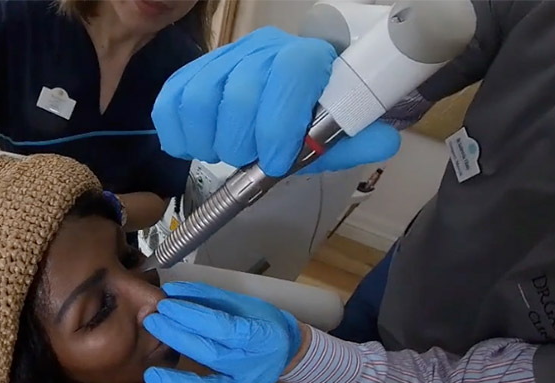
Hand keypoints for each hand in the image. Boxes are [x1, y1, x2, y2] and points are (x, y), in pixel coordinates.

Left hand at [143, 282, 301, 382]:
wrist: (285, 348)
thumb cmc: (258, 320)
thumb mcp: (241, 302)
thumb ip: (207, 298)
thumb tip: (171, 293)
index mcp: (261, 334)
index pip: (222, 326)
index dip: (191, 316)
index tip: (165, 305)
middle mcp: (256, 365)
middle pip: (213, 356)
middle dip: (178, 338)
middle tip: (153, 323)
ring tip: (152, 375)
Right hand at [152, 27, 400, 176]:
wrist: (280, 97)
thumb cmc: (306, 117)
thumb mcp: (335, 132)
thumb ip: (354, 139)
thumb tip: (384, 142)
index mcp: (305, 58)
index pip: (289, 76)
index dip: (279, 123)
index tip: (273, 161)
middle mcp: (261, 49)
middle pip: (240, 92)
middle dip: (240, 141)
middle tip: (246, 158)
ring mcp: (222, 58)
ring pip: (199, 96)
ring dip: (207, 139)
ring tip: (221, 152)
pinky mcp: (190, 73)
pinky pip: (170, 100)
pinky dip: (177, 133)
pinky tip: (193, 146)